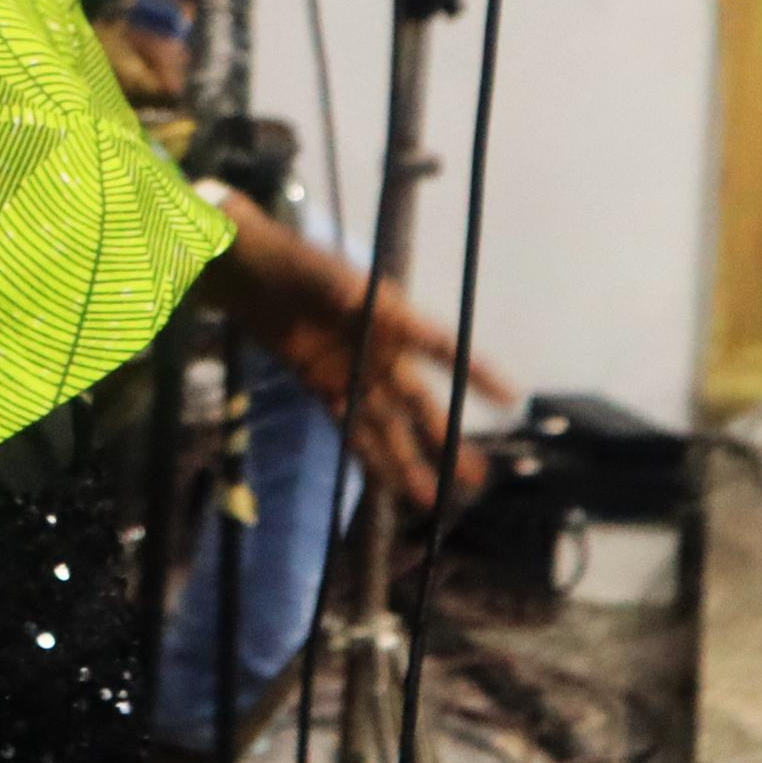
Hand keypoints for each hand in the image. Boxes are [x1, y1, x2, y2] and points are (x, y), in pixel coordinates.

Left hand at [202, 193, 514, 512]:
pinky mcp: (323, 385)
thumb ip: (344, 292)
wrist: (251, 274)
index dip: (475, 371)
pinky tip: (384, 481)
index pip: (442, 346)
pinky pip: (350, 425)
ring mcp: (353, 371)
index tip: (511, 398)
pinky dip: (366, 453)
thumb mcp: (324, 275)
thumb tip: (363, 300)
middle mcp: (381, 349)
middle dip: (445, 438)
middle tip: (475, 476)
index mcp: (393, 317)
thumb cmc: (295, 263)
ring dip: (407, 460)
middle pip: (419, 401)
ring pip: (387, 424)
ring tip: (430, 499)